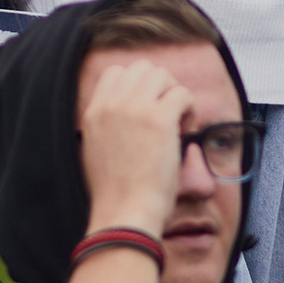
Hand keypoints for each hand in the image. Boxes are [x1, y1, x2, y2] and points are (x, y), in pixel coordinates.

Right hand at [79, 51, 195, 236]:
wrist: (124, 213)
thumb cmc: (116, 194)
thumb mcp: (95, 152)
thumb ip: (108, 125)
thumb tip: (132, 112)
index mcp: (93, 112)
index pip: (117, 73)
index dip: (139, 87)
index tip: (149, 111)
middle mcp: (110, 105)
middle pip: (143, 69)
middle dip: (161, 88)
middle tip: (168, 118)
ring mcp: (133, 109)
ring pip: (164, 76)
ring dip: (176, 97)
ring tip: (177, 126)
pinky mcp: (158, 120)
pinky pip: (183, 94)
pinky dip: (190, 111)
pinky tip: (185, 133)